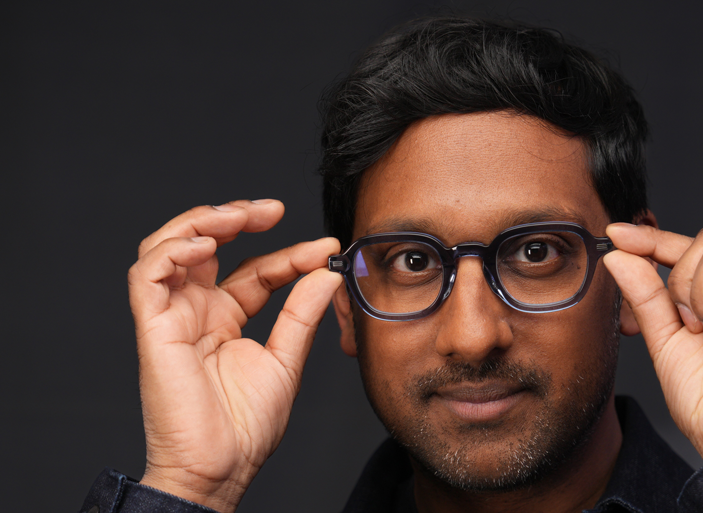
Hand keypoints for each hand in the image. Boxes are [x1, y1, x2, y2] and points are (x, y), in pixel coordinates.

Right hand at [128, 200, 341, 511]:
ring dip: (200, 222)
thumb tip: (326, 273)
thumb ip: (301, 314)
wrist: (221, 469)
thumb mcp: (286, 360)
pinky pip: (147, 275)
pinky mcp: (153, 328)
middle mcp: (196, 312)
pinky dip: (173, 251)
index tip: (324, 248)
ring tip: (236, 217)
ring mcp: (172, 317)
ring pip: (169, 248)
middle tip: (271, 210)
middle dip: (234, 217)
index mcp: (226, 319)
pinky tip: (208, 246)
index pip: (255, 270)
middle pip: (204, 244)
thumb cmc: (246, 427)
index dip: (287, 254)